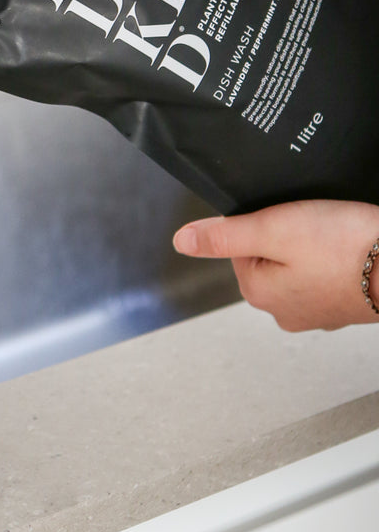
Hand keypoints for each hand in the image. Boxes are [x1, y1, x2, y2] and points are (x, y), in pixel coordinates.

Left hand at [172, 199, 378, 330]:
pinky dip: (336, 257)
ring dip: (314, 245)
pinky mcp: (345, 303)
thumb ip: (224, 236)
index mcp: (259, 294)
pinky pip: (327, 271)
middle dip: (287, 234)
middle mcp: (284, 311)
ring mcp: (317, 311)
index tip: (287, 220)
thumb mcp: (273, 229)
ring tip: (334, 240)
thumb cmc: (349, 247)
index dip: (261, 222)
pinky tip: (348, 250)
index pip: (239, 244)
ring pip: (298, 261)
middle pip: (268, 253)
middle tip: (315, 228)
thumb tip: (182, 241)